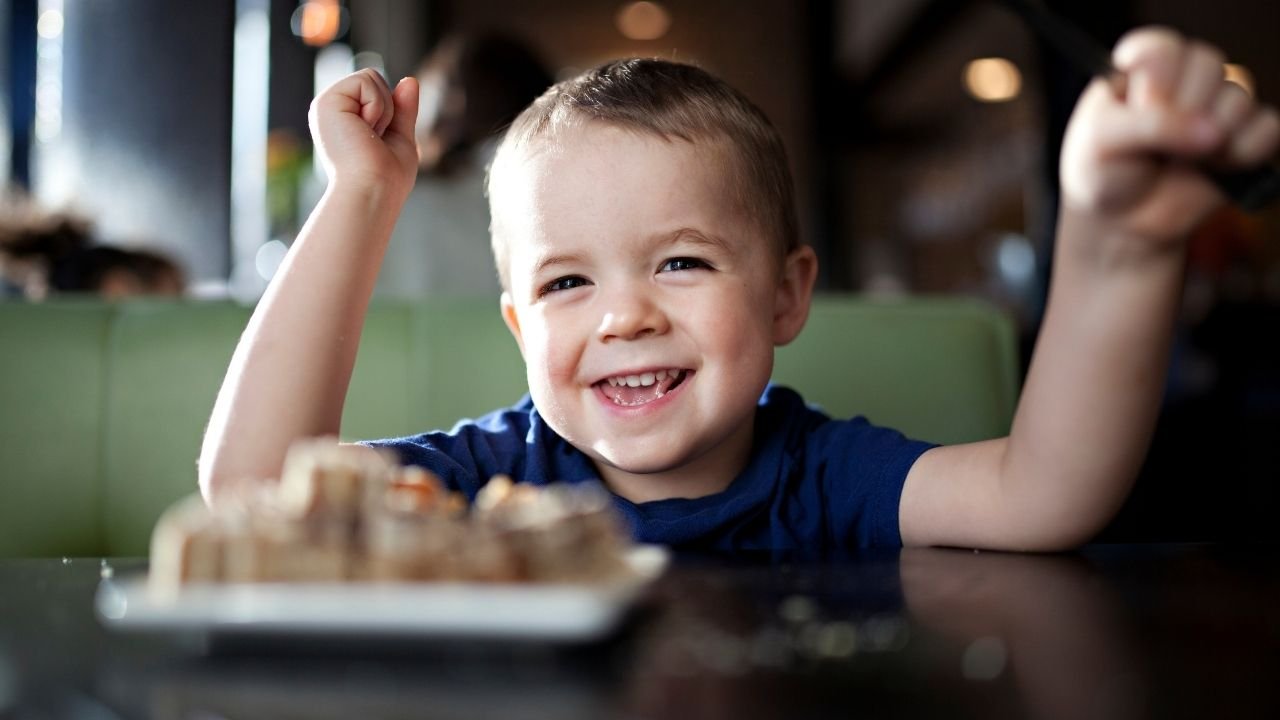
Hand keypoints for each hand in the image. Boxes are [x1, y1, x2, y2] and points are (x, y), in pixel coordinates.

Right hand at [308, 69, 419, 198]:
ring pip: (370, 76)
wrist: (374, 191)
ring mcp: (326, 105)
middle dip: (388, 108)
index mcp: (345, 120)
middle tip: (374, 139)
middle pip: (374, 78)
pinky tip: (364, 130)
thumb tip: (410, 80)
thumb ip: (402, 110)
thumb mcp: (400, 137)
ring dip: (383, 109)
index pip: (377, 90)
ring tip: (368, 136)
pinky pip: (366, 79)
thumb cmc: (387, 177)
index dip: (391, 111)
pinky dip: (377, 106)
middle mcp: (332, 111)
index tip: (379, 142)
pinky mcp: (325, 102)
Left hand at [1060, 27, 1278, 245]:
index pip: (1163, 47)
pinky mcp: (1243, 138)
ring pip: (1239, 98)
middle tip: (1155, 146)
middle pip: (1208, 65)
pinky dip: (1244, 153)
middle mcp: (1184, 79)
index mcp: (1142, 68)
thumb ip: (1152, 125)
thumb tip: (1212, 131)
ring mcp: (1216, 107)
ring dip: (1210, 136)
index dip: (1157, 76)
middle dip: (1182, 110)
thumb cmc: (1102, 172)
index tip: (1142, 104)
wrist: (1120, 221)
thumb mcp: (1102, 141)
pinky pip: (1267, 130)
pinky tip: (1213, 169)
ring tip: (1180, 160)